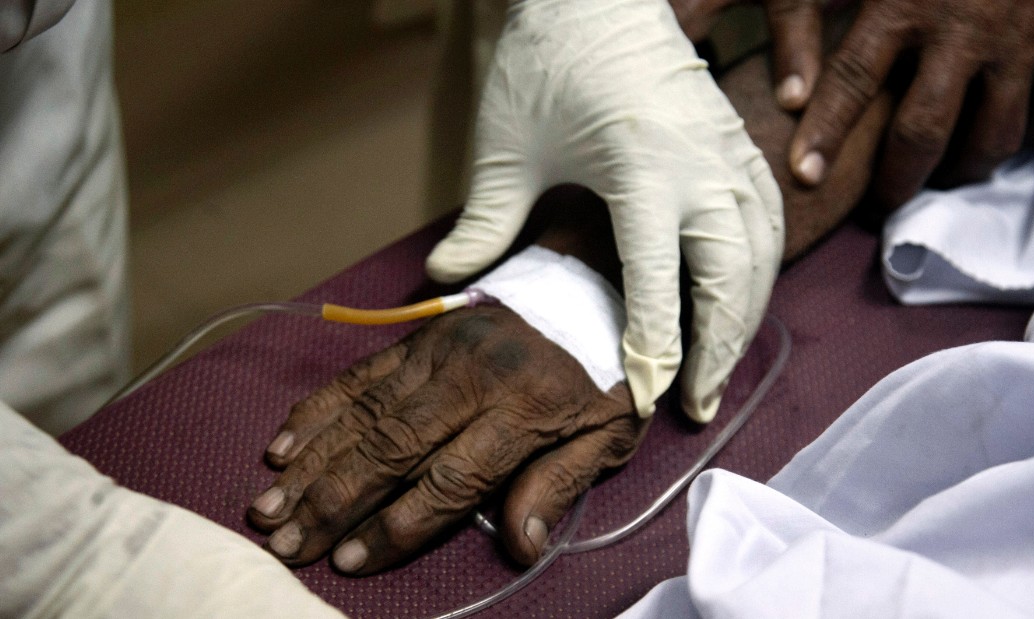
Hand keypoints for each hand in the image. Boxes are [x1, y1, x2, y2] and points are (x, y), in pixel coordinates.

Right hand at [249, 305, 647, 571]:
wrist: (593, 277)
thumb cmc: (602, 370)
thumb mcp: (607, 433)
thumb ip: (560, 486)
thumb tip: (520, 548)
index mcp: (523, 410)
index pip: (449, 480)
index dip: (396, 525)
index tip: (350, 561)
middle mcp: (471, 379)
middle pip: (390, 449)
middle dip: (332, 501)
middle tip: (285, 543)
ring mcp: (439, 352)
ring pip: (363, 414)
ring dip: (311, 462)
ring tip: (268, 506)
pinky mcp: (419, 335)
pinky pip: (359, 375)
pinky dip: (318, 409)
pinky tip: (283, 443)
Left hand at [424, 0, 783, 422]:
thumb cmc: (549, 61)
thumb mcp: (507, 145)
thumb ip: (485, 219)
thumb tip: (445, 280)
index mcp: (643, 170)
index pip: (661, 281)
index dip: (657, 347)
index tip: (650, 399)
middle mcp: (701, 168)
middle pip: (734, 278)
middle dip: (718, 348)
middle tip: (694, 403)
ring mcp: (728, 154)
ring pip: (764, 253)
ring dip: (747, 316)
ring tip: (719, 367)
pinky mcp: (739, 145)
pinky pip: (770, 219)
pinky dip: (763, 270)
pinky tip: (743, 300)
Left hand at [789, 0, 1033, 208]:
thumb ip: (814, 12)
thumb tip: (785, 87)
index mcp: (905, 0)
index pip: (853, 79)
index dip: (826, 133)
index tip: (804, 176)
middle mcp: (966, 24)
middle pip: (923, 133)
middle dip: (894, 183)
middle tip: (877, 206)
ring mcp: (1025, 36)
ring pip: (990, 139)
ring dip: (958, 171)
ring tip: (935, 177)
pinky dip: (1016, 139)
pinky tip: (988, 140)